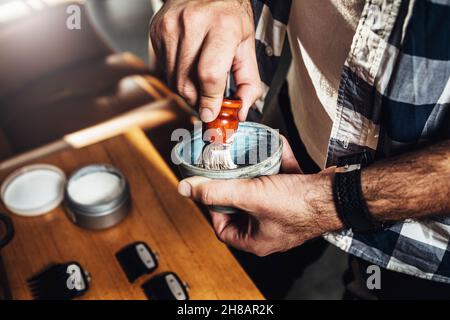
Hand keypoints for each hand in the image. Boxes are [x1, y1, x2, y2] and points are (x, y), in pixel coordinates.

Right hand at [150, 0, 261, 121]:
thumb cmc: (228, 14)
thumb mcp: (247, 44)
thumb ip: (249, 82)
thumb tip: (240, 111)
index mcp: (222, 26)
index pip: (209, 75)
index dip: (210, 101)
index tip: (211, 113)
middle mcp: (192, 24)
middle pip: (187, 83)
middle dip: (198, 101)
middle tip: (208, 101)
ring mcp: (170, 27)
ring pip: (172, 80)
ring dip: (186, 90)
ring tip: (199, 79)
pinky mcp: (156, 31)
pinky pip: (163, 69)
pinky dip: (176, 76)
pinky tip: (187, 64)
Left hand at [177, 137, 343, 255]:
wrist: (339, 194)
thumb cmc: (299, 204)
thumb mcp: (249, 196)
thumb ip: (216, 191)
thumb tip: (187, 189)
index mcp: (255, 240)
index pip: (222, 228)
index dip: (213, 208)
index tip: (211, 188)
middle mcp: (268, 229)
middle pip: (240, 207)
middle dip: (235, 184)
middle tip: (229, 168)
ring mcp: (282, 213)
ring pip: (259, 191)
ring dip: (255, 171)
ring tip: (249, 155)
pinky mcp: (294, 198)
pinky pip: (278, 181)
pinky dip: (276, 164)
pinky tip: (275, 147)